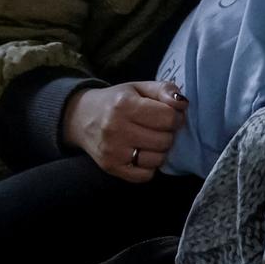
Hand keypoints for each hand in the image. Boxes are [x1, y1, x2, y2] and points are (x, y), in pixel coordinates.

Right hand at [62, 81, 187, 181]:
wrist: (82, 117)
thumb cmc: (117, 101)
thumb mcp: (139, 87)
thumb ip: (164, 90)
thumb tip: (182, 104)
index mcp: (124, 105)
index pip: (168, 117)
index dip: (176, 116)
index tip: (171, 115)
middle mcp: (116, 129)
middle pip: (165, 140)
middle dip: (169, 133)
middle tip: (160, 128)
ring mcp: (112, 151)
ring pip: (157, 159)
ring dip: (160, 150)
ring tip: (151, 140)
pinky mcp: (110, 167)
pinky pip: (145, 175)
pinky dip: (149, 166)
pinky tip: (143, 153)